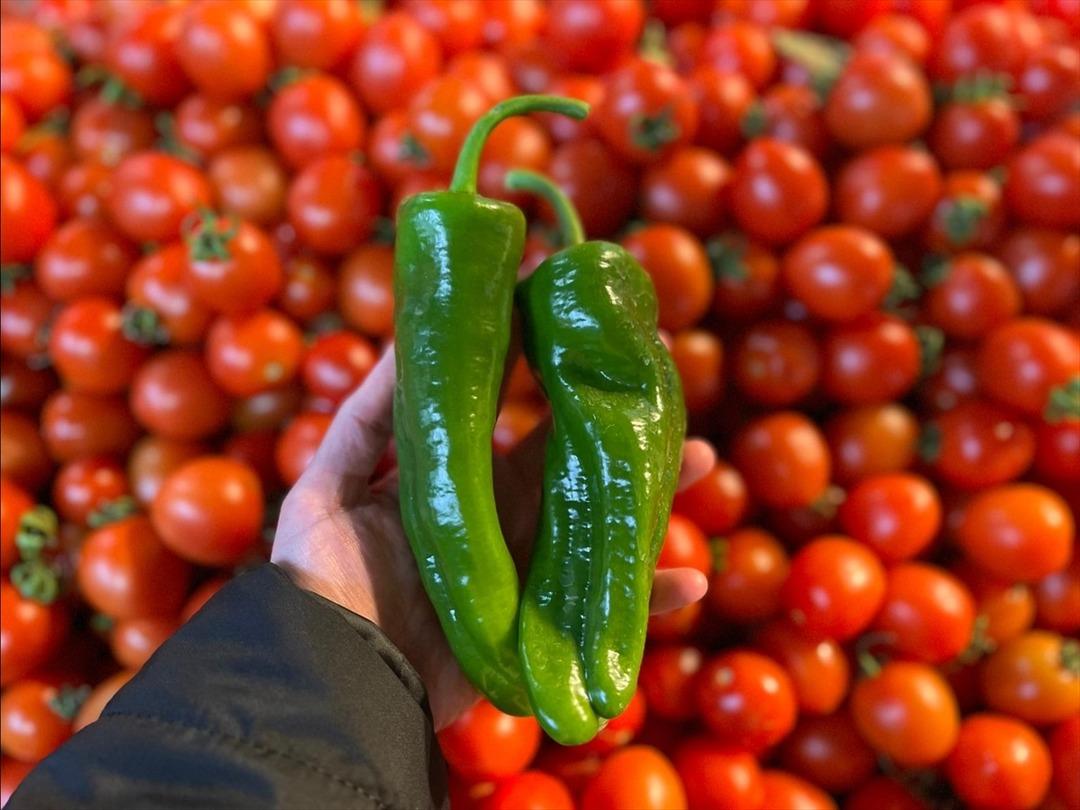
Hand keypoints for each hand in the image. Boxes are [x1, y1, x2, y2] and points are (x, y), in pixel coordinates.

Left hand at [272, 348, 712, 728]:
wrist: (336, 680)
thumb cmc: (325, 580)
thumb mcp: (329, 489)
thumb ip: (366, 419)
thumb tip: (404, 335)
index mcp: (455, 481)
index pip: (511, 414)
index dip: (545, 369)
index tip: (580, 323)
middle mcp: (498, 518)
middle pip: (572, 463)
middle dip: (617, 424)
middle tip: (662, 379)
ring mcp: (525, 570)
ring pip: (601, 522)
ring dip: (653, 493)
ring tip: (702, 458)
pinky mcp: (541, 624)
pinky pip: (605, 607)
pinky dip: (649, 597)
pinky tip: (693, 580)